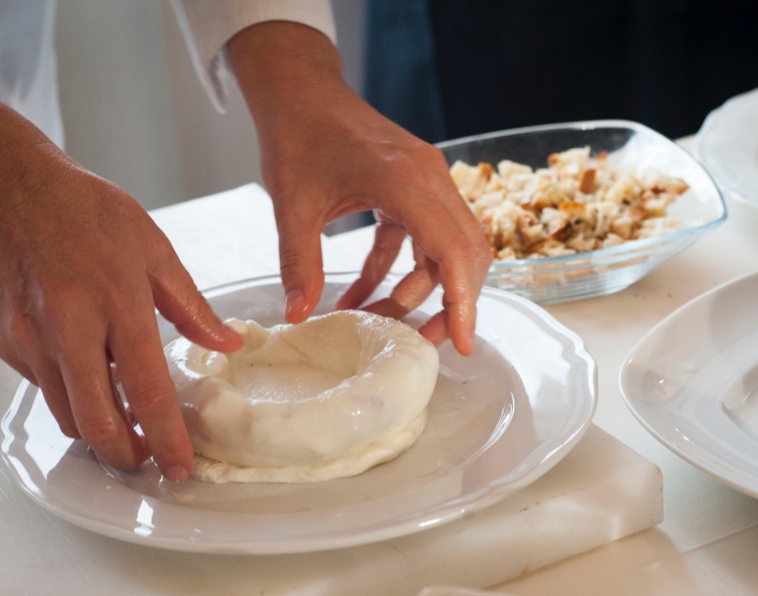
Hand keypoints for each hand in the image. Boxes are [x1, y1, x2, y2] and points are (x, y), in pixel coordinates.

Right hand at [0, 71, 241, 478]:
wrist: (1, 186)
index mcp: (117, 302)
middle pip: (97, 423)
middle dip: (127, 455)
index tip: (181, 467)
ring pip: (67, 415)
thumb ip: (190, 305)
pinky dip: (71, 395)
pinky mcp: (5, 343)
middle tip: (148, 458)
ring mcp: (29, 340)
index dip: (166, 438)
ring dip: (99, 429)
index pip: (148, 389)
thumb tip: (228, 342)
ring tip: (125, 421)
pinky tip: (88, 375)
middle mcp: (68, 329)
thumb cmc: (80, 209)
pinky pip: (44, 388)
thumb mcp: (152, 247)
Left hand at [228, 22, 492, 354]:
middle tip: (423, 344)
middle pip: (465, 253)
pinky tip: (360, 296)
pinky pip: (420, 238)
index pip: (454, 250)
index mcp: (406, 181)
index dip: (463, 302)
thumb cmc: (297, 136)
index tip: (462, 343)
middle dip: (450, 304)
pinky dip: (398, 270)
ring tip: (381, 322)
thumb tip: (298, 315)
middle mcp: (429, 178)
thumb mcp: (292, 206)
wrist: (298, 89)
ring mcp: (427, 179)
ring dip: (420, 290)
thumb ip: (298, 264)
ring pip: (447, 248)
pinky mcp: (414, 185)